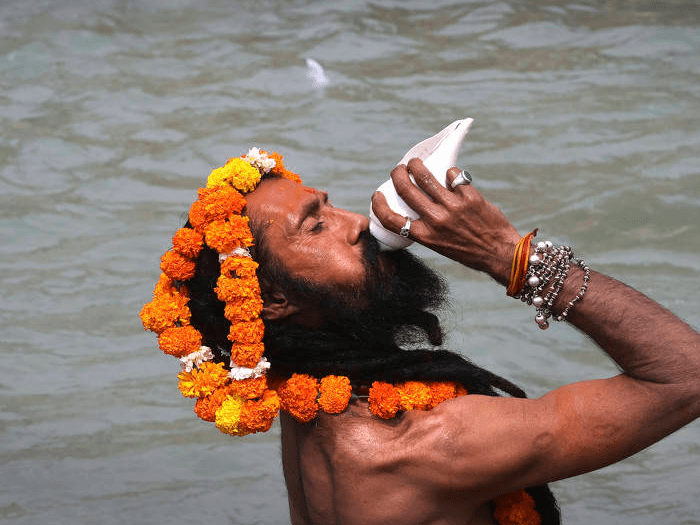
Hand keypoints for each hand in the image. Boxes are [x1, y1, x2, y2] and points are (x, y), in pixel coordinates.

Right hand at [371, 158, 519, 285]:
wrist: (499, 253)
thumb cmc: (468, 251)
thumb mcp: (439, 244)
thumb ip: (427, 227)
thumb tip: (417, 202)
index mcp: (425, 236)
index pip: (391, 219)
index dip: (379, 204)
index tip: (378, 194)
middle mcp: (436, 221)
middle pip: (406, 190)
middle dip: (398, 174)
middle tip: (399, 169)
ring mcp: (453, 207)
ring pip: (426, 177)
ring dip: (417, 165)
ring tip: (416, 163)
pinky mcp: (470, 197)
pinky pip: (453, 176)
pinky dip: (450, 174)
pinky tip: (452, 177)